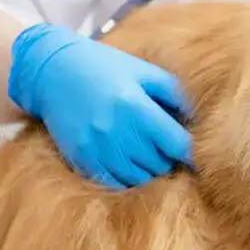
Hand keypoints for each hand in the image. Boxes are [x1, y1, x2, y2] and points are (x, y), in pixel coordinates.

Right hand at [7, 22, 193, 188]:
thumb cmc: (106, 67)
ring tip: (147, 154)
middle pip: (160, 164)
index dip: (190, 152)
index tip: (195, 154)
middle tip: (165, 147)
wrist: (52, 70)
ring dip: (148, 169)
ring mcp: (97, 148)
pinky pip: (113, 182)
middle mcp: (117, 132)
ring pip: (139, 178)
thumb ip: (175, 94)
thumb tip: (196, 121)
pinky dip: (126, 177)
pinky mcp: (81, 159)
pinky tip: (128, 162)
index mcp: (137, 107)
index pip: (178, 145)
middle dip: (167, 158)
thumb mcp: (145, 71)